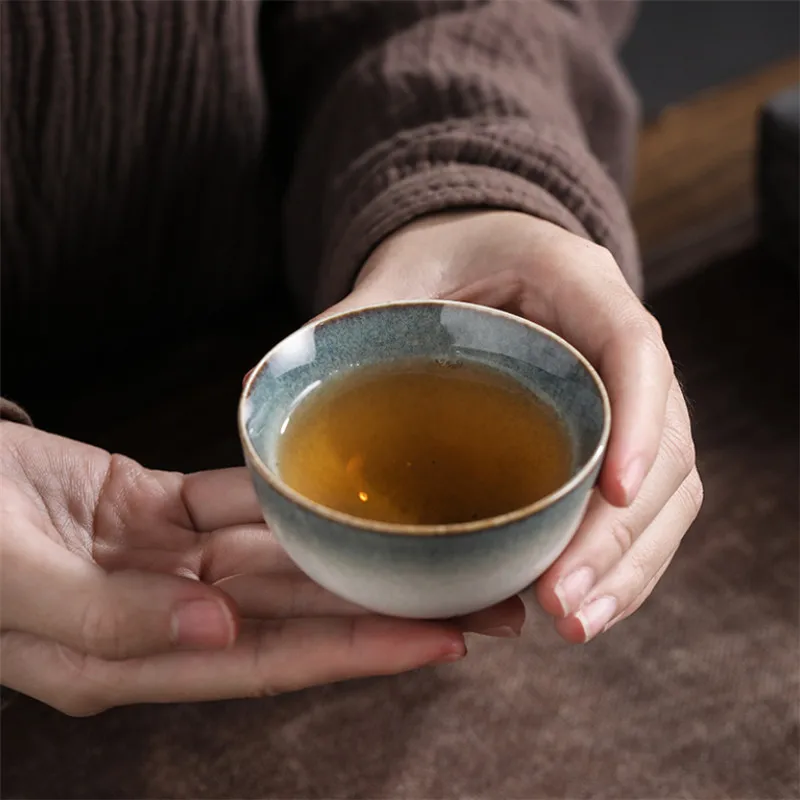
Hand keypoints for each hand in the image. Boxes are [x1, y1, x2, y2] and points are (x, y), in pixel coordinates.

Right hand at [0, 423, 522, 714]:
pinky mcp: (153, 511)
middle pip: (293, 616)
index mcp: (126, 656)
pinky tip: (344, 497)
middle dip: (383, 608)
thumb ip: (110, 618)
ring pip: (278, 559)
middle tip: (476, 601)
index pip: (269, 662)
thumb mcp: (9, 580)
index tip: (441, 639)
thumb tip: (216, 633)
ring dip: (351, 555)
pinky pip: (236, 504)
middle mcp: (159, 616)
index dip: (357, 653)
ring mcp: (161, 562)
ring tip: (436, 550)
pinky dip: (288, 501)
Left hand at [325, 211, 702, 642]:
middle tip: (563, 603)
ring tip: (574, 623)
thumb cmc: (440, 263)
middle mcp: (620, 343)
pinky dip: (623, 562)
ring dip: (629, 565)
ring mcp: (629, 395)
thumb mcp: (395, 278)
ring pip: (669, 488)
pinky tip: (581, 606)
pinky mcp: (615, 437)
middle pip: (665, 443)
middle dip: (622, 532)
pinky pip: (645, 505)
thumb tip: (260, 386)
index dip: (636, 422)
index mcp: (577, 284)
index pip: (634, 350)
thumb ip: (343, 327)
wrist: (477, 257)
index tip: (612, 494)